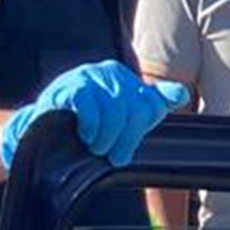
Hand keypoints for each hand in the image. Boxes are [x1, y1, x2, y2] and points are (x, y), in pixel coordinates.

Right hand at [1, 63, 183, 167]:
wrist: (47, 129)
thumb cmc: (93, 125)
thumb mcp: (126, 117)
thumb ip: (155, 103)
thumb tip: (182, 93)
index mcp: (128, 79)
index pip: (152, 104)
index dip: (145, 125)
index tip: (134, 137)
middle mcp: (110, 73)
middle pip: (135, 110)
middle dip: (128, 139)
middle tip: (117, 157)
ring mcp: (88, 76)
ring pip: (115, 111)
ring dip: (108, 137)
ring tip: (98, 148)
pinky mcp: (69, 87)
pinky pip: (89, 107)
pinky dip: (92, 127)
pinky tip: (86, 136)